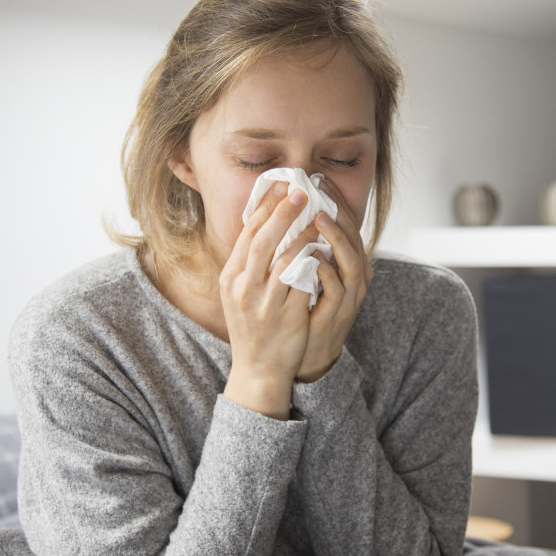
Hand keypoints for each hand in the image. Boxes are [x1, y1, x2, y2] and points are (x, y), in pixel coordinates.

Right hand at [220, 182, 318, 417]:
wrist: (258, 369)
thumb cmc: (253, 327)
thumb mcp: (240, 293)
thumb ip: (250, 263)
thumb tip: (265, 224)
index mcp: (231, 278)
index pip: (247, 234)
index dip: (264, 207)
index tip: (281, 186)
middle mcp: (243, 288)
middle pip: (263, 241)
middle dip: (283, 213)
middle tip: (302, 192)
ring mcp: (264, 304)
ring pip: (284, 260)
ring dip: (303, 235)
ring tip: (318, 219)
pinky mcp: (287, 317)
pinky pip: (302, 283)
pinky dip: (313, 263)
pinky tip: (324, 250)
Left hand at [297, 178, 372, 382]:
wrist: (304, 353)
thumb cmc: (303, 308)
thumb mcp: (306, 271)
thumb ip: (303, 245)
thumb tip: (286, 211)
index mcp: (347, 262)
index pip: (346, 225)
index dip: (335, 201)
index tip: (318, 179)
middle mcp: (354, 277)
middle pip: (354, 238)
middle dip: (339, 213)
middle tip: (320, 192)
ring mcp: (348, 297)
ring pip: (352, 262)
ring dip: (336, 239)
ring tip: (319, 219)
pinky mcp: (338, 315)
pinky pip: (337, 290)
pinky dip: (326, 272)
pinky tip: (312, 258)